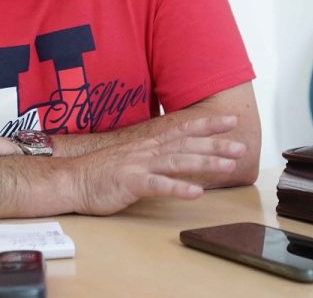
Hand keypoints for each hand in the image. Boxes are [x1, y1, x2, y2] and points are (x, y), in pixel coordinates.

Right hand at [72, 115, 245, 215]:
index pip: (182, 129)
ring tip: (228, 166)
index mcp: (148, 145)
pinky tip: (196, 193)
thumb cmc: (100, 172)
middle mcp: (147, 151)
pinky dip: (178, 188)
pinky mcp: (129, 183)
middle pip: (187, 145)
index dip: (208, 124)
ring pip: (178, 162)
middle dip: (216, 144)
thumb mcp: (131, 158)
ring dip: (205, 163)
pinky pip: (157, 186)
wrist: (70, 179)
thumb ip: (153, 157)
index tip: (231, 120)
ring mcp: (138, 165)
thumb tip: (176, 157)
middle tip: (242, 146)